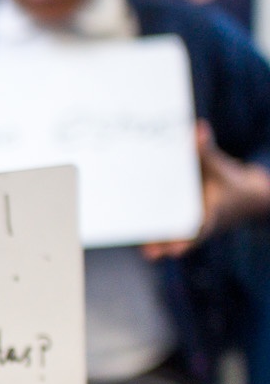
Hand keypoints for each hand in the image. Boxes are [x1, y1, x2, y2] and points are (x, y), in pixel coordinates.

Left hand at [144, 121, 269, 257]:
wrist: (246, 196)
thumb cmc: (228, 180)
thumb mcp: (219, 166)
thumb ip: (206, 151)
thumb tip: (199, 129)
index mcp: (213, 211)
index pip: (202, 227)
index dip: (190, 238)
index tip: (178, 248)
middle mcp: (201, 222)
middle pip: (185, 238)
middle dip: (169, 245)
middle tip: (154, 253)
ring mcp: (193, 226)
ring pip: (175, 238)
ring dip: (161, 245)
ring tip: (149, 254)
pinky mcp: (184, 225)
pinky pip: (169, 231)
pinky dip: (156, 235)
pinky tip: (138, 241)